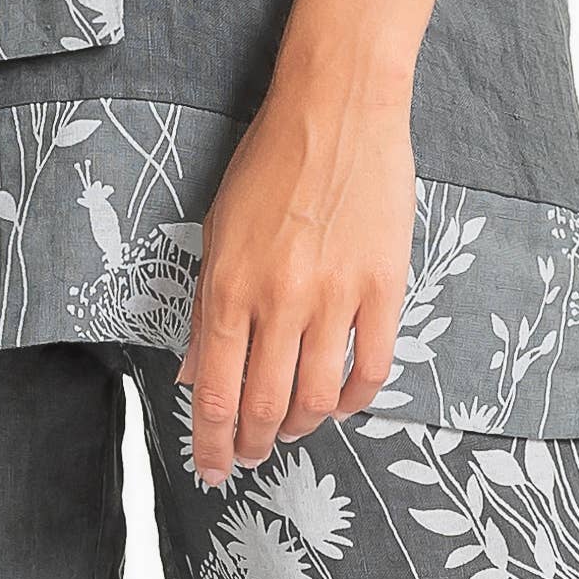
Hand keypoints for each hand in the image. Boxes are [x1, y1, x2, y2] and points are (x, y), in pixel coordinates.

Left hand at [179, 77, 414, 485]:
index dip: (211, 443)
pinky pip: (370, 369)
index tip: (209, 470)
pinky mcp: (384, 287)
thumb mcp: (217, 231)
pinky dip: (351, 401)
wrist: (337, 108)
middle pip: (264, 407)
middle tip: (249, 457)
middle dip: (252, 446)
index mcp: (229, 286)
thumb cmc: (270, 163)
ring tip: (290, 430)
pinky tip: (337, 403)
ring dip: (299, 428)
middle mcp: (280, 300)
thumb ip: (208, 308)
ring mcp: (336, 297)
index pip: (215, 392)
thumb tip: (195, 374)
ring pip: (316, 398)